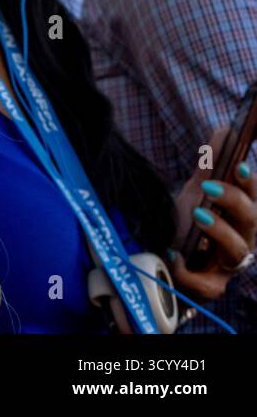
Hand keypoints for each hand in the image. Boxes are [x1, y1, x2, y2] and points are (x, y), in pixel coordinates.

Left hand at [169, 129, 256, 301]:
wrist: (167, 259)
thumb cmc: (190, 224)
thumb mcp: (197, 191)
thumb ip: (211, 164)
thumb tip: (225, 129)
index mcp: (242, 217)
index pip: (253, 197)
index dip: (249, 182)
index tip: (239, 165)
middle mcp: (242, 240)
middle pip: (251, 221)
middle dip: (234, 201)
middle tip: (208, 187)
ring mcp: (227, 266)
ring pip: (237, 252)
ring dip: (220, 231)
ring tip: (198, 214)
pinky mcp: (210, 287)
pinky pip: (205, 284)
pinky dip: (188, 269)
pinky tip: (173, 253)